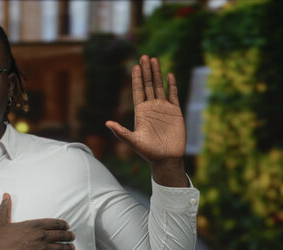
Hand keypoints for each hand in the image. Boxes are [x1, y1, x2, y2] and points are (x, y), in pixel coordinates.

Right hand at [0, 194, 74, 249]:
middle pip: (60, 235)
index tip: (67, 226)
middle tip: (72, 236)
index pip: (53, 223)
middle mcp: (40, 237)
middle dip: (68, 235)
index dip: (62, 224)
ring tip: (71, 248)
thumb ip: (5, 208)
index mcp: (33, 225)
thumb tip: (6, 195)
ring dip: (67, 247)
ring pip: (60, 248)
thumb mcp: (1, 222)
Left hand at [105, 55, 187, 186]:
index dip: (136, 78)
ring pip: (159, 87)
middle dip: (146, 71)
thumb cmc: (148, 152)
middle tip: (144, 56)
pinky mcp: (175, 112)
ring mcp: (164, 108)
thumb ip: (121, 132)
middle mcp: (151, 107)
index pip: (138, 91)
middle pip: (148, 85)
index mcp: (141, 112)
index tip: (135, 66)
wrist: (166, 159)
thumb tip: (107, 123)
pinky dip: (171, 85)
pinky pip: (173, 95)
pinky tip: (169, 75)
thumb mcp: (132, 141)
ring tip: (154, 60)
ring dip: (157, 74)